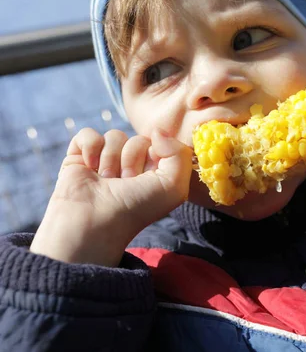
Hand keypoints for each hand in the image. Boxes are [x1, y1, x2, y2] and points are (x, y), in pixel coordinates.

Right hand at [30, 128, 192, 266]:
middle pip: (138, 139)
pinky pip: (89, 134)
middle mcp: (132, 166)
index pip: (161, 143)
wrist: (94, 221)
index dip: (155, 156)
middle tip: (125, 182)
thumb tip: (157, 130)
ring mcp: (106, 160)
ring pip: (115, 136)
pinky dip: (90, 147)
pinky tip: (89, 166)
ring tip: (107, 180)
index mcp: (155, 172)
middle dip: (132, 159)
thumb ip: (179, 154)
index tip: (148, 176)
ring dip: (111, 158)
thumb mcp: (173, 187)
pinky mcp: (80, 157)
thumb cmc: (136, 208)